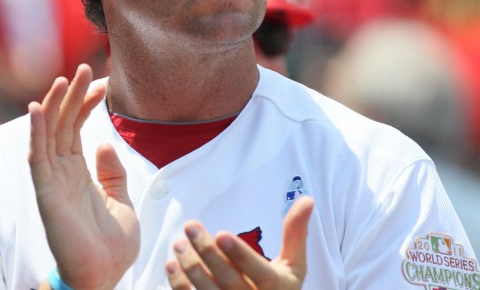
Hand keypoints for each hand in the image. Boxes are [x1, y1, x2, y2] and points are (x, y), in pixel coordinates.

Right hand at [29, 64, 139, 289]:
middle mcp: (63, 172)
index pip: (79, 129)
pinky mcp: (46, 193)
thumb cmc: (112, 245)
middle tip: (84, 68)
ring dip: (55, 105)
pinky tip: (37, 108)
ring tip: (65, 78)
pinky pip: (37, 157)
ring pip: (49, 134)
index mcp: (80, 173)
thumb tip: (107, 143)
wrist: (105, 277)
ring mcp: (53, 181)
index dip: (88, 104)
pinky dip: (36, 132)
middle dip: (73, 96)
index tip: (103, 82)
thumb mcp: (122, 200)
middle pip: (64, 125)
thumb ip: (113, 172)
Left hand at [165, 196, 313, 288]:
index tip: (221, 234)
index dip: (240, 255)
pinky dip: (180, 286)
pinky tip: (171, 266)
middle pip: (229, 281)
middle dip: (207, 254)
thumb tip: (308, 199)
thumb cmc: (280, 289)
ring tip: (179, 244)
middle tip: (189, 228)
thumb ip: (296, 233)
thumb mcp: (294, 265)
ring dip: (190, 269)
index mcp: (278, 289)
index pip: (259, 272)